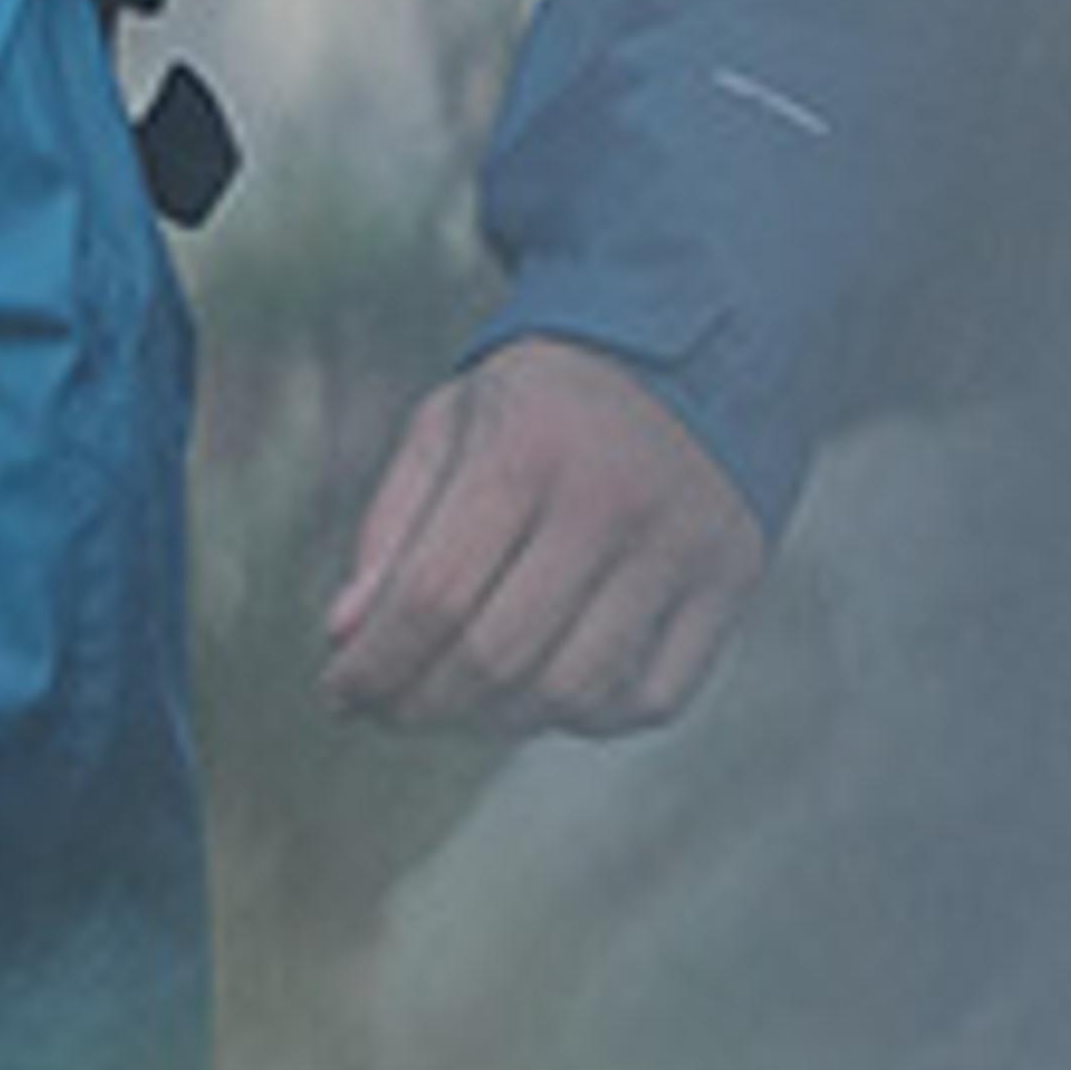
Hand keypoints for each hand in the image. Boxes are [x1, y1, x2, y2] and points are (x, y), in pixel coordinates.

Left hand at [321, 335, 765, 736]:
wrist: (687, 348)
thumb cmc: (538, 404)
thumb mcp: (446, 429)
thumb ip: (391, 531)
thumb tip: (344, 638)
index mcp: (525, 450)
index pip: (433, 597)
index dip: (374, 665)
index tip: (338, 694)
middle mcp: (611, 501)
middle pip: (498, 656)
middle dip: (422, 703)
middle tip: (387, 709)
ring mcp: (682, 546)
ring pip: (575, 693)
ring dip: (499, 721)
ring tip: (459, 702)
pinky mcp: (732, 582)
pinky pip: (653, 698)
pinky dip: (588, 717)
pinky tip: (547, 690)